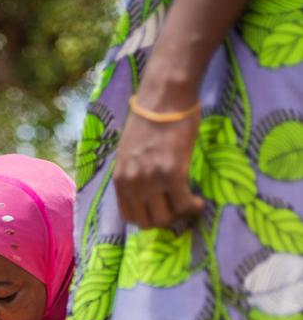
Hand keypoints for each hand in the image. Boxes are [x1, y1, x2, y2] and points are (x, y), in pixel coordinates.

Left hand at [113, 110, 203, 229]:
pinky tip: (198, 203)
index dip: (148, 220)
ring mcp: (151, 179)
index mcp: (120, 179)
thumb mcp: (129, 153)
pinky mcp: (172, 173)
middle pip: (148, 222)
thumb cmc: (150, 120)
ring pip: (166, 218)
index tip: (162, 213)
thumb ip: (133, 175)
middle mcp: (132, 183)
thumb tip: (145, 194)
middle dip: (165, 221)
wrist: (164, 97)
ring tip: (189, 204)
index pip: (129, 217)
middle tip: (178, 209)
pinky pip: (183, 205)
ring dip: (179, 216)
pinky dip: (193, 208)